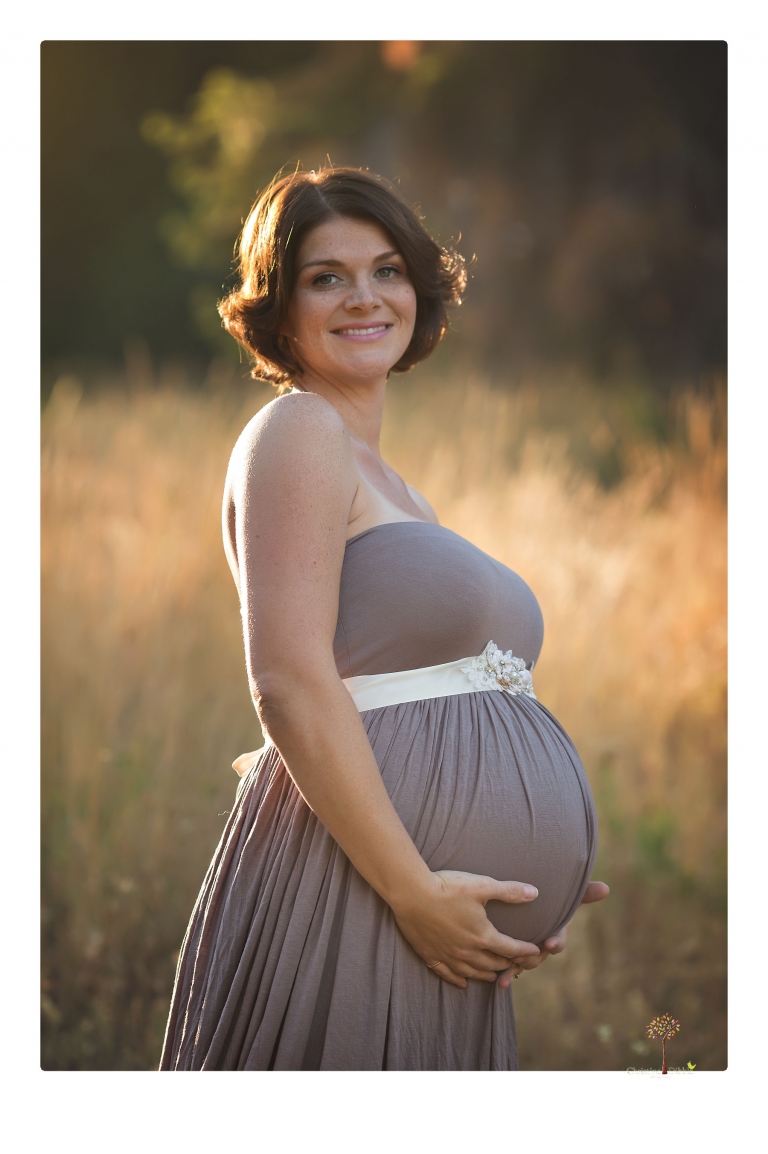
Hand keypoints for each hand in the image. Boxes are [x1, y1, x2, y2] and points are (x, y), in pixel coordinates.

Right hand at [392, 870, 541, 988]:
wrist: (412, 893)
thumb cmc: (447, 887)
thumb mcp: (482, 885)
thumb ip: (509, 891)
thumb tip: (534, 893)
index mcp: (482, 935)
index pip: (510, 949)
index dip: (524, 951)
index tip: (534, 952)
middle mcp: (467, 951)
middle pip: (492, 964)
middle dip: (506, 964)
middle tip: (514, 963)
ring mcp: (448, 956)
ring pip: (472, 972)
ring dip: (486, 974)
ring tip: (493, 975)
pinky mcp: (431, 955)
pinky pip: (448, 974)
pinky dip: (458, 979)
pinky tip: (463, 982)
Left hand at [497, 880, 609, 988]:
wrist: (527, 903)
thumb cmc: (551, 898)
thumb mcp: (565, 894)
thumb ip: (583, 892)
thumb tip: (607, 888)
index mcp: (555, 932)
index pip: (558, 941)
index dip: (556, 943)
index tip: (550, 943)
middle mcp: (543, 944)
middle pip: (539, 955)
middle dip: (532, 957)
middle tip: (522, 955)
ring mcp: (528, 950)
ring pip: (526, 962)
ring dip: (518, 966)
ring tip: (510, 962)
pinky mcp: (513, 953)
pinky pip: (510, 967)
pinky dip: (507, 976)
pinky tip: (500, 983)